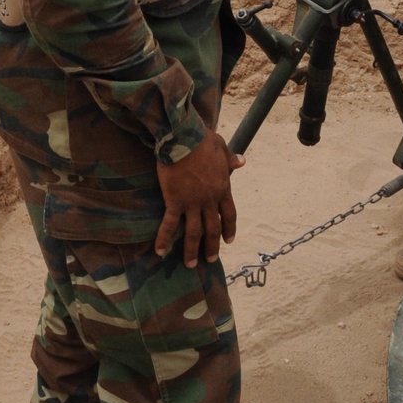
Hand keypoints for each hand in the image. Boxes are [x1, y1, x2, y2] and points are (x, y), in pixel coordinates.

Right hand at [155, 129, 244, 266]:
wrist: (183, 138)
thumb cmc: (202, 140)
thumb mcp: (221, 147)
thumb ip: (231, 159)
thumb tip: (242, 161)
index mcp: (222, 188)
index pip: (229, 214)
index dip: (229, 228)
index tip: (229, 240)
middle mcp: (209, 200)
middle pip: (213, 228)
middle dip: (212, 245)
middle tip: (212, 259)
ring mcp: (192, 203)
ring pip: (194, 232)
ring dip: (192, 250)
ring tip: (191, 264)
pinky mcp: (175, 201)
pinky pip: (170, 225)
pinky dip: (164, 239)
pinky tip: (160, 252)